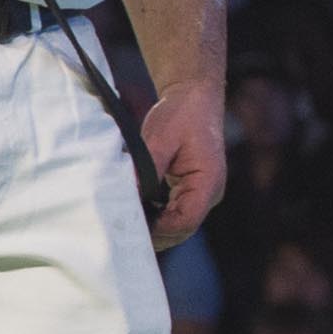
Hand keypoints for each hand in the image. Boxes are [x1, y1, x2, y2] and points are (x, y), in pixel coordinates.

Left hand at [139, 81, 225, 249]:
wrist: (194, 99)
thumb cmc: (181, 115)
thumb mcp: (160, 138)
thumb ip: (146, 168)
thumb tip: (128, 194)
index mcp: (208, 181)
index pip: (186, 220)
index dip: (159, 229)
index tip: (132, 226)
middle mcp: (210, 192)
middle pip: (183, 229)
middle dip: (155, 234)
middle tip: (122, 230)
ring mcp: (202, 193)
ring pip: (179, 224)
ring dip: (155, 227)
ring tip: (126, 223)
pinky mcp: (191, 189)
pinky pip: (175, 212)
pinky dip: (157, 217)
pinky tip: (136, 212)